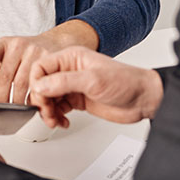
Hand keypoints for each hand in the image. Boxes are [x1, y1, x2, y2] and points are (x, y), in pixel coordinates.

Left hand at [0, 20, 98, 103]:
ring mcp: (35, 52)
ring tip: (16, 111)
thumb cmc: (25, 55)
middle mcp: (18, 46)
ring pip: (23, 83)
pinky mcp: (50, 60)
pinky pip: (40, 84)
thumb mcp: (5, 61)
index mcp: (4, 44)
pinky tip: (32, 103)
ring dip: (18, 101)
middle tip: (1, 110)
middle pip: (5, 76)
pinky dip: (34, 97)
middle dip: (2, 98)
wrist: (54, 43)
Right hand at [29, 46, 163, 127]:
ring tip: (55, 120)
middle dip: (42, 100)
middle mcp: (69, 70)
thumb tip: (40, 86)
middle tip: (48, 113)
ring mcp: (73, 85)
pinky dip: (57, 116)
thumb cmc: (125, 82)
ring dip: (48, 111)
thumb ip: (64, 82)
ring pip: (48, 98)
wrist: (143, 98)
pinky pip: (58, 107)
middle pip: (42, 84)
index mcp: (71, 57)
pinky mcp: (78, 99)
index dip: (36, 83)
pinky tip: (62, 121)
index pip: (41, 67)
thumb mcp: (92, 80)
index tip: (41, 98)